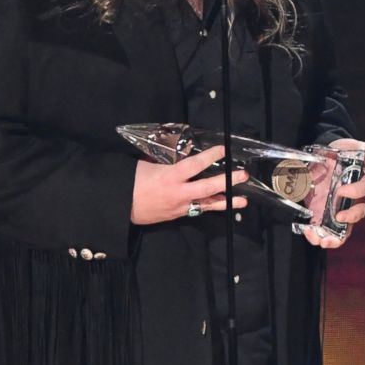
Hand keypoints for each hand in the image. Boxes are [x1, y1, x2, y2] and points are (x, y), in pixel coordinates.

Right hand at [131, 144, 248, 225]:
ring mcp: (180, 206)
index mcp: (170, 177)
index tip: (223, 149)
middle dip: (227, 181)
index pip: (195, 165)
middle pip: (208, 187)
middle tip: (243, 175)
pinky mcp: (178, 215)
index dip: (210, 157)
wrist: (121, 207)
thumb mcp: (146, 165)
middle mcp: (179, 193)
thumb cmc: (131, 182)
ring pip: (208, 204)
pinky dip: (210, 206)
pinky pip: (198, 210)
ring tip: (244, 201)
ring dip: (227, 202)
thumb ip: (164, 159)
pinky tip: (221, 204)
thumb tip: (177, 151)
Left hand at [302, 138, 364, 248]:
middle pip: (359, 212)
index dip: (356, 192)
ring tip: (324, 240)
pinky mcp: (327, 217)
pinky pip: (330, 232)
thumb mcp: (346, 145)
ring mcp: (341, 209)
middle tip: (338, 216)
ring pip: (346, 228)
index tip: (341, 190)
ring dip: (336, 237)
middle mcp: (353, 199)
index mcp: (359, 182)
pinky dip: (321, 237)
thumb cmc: (338, 153)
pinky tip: (311, 236)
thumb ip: (359, 147)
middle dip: (350, 217)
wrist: (322, 158)